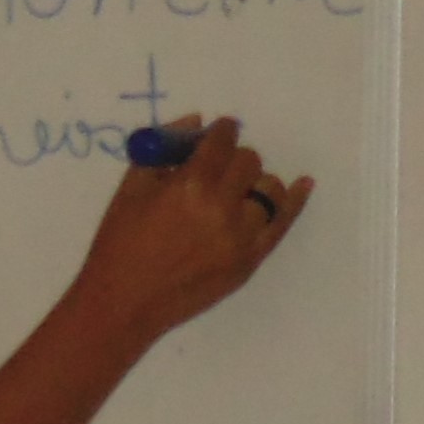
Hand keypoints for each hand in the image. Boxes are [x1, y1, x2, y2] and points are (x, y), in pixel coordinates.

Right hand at [72, 115, 312, 345]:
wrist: (126, 302)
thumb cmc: (120, 243)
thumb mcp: (131, 188)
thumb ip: (166, 149)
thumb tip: (198, 121)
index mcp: (190, 186)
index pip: (222, 143)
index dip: (223, 131)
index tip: (222, 131)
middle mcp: (222, 208)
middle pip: (248, 162)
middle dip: (235, 157)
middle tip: (219, 167)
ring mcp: (241, 237)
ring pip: (269, 190)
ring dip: (255, 181)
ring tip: (239, 188)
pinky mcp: (251, 261)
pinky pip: (283, 224)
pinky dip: (295, 200)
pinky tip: (303, 184)